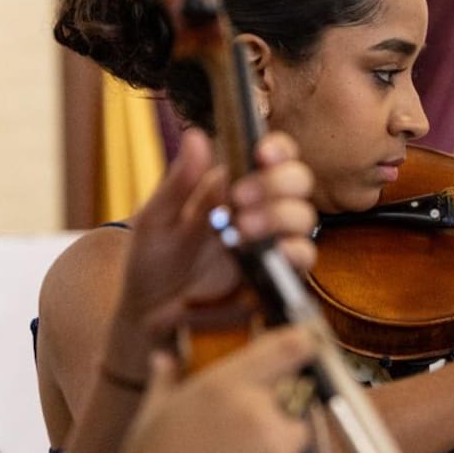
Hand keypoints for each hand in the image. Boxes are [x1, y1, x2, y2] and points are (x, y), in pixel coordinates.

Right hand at [79, 326, 316, 452]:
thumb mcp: (151, 418)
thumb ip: (167, 381)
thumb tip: (163, 358)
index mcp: (224, 386)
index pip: (288, 346)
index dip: (306, 341)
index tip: (311, 342)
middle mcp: (256, 410)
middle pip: (295, 397)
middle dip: (277, 413)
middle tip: (242, 440)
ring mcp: (276, 448)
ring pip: (299, 436)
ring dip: (281, 449)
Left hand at [105, 129, 315, 376]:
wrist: (149, 316)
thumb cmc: (152, 262)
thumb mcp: (156, 220)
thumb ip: (179, 183)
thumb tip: (196, 136)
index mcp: (236, 186)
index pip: (274, 155)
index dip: (278, 149)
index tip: (261, 153)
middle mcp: (262, 209)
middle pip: (299, 180)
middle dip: (276, 183)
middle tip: (239, 197)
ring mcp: (272, 242)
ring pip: (304, 216)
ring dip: (281, 216)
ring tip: (242, 228)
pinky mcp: (278, 274)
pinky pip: (303, 257)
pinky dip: (293, 250)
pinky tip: (271, 252)